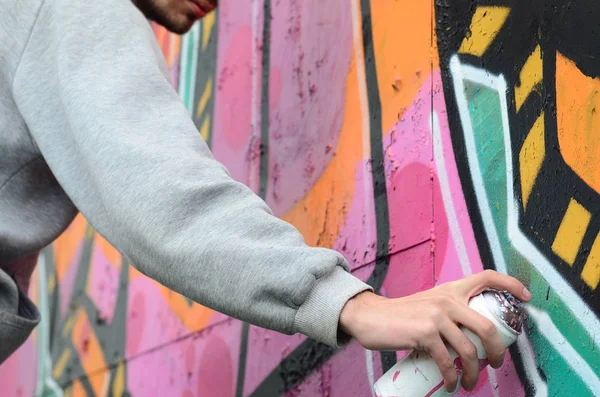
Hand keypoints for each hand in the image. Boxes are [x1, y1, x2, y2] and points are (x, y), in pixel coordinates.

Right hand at [339, 270, 530, 391]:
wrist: (370, 317)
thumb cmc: (401, 316)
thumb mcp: (428, 304)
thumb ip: (448, 312)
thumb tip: (470, 337)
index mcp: (450, 290)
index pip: (486, 276)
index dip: (510, 284)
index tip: (525, 297)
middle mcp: (446, 299)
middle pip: (487, 326)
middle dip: (498, 352)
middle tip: (496, 364)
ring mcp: (436, 316)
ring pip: (468, 350)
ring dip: (474, 374)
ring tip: (471, 383)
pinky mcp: (425, 333)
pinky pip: (447, 361)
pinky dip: (452, 378)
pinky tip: (452, 385)